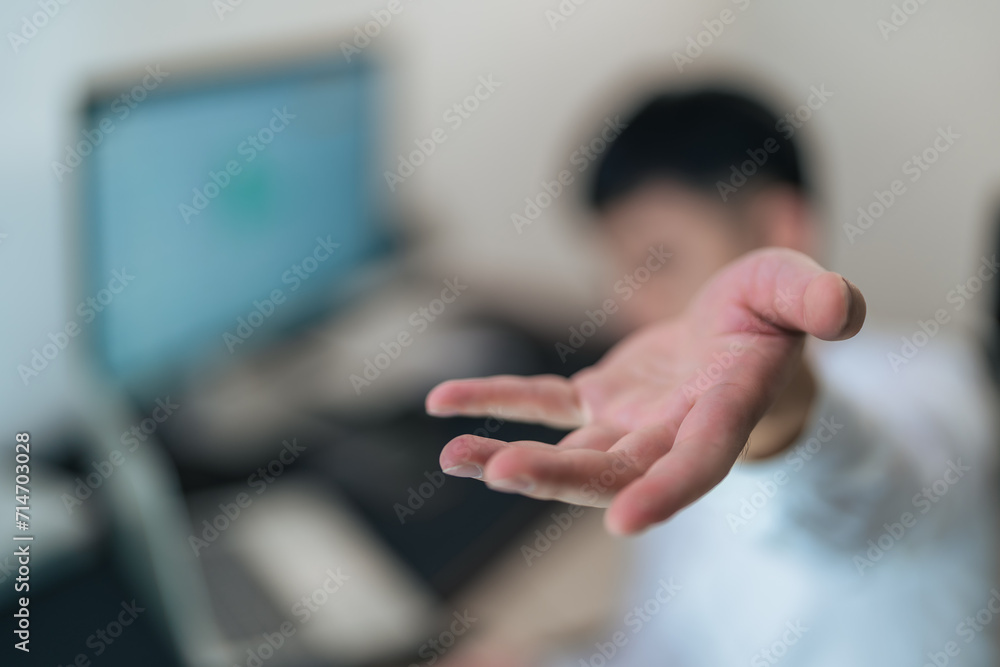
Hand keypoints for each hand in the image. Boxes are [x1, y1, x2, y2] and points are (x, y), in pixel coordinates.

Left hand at [425, 248, 864, 534]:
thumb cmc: (773, 318)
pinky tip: (444, 406)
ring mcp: (630, 420)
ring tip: (454, 456)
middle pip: (615, 469)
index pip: (698, 461)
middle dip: (560, 475)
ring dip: (512, 455)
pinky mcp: (599, 398)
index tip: (621, 521)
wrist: (742, 340)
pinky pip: (543, 406)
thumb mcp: (794, 291)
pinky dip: (497, 403)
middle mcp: (672, 430)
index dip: (665, 491)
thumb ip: (814, 298)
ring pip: (570, 451)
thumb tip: (840, 308)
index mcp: (724, 408)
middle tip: (501, 472)